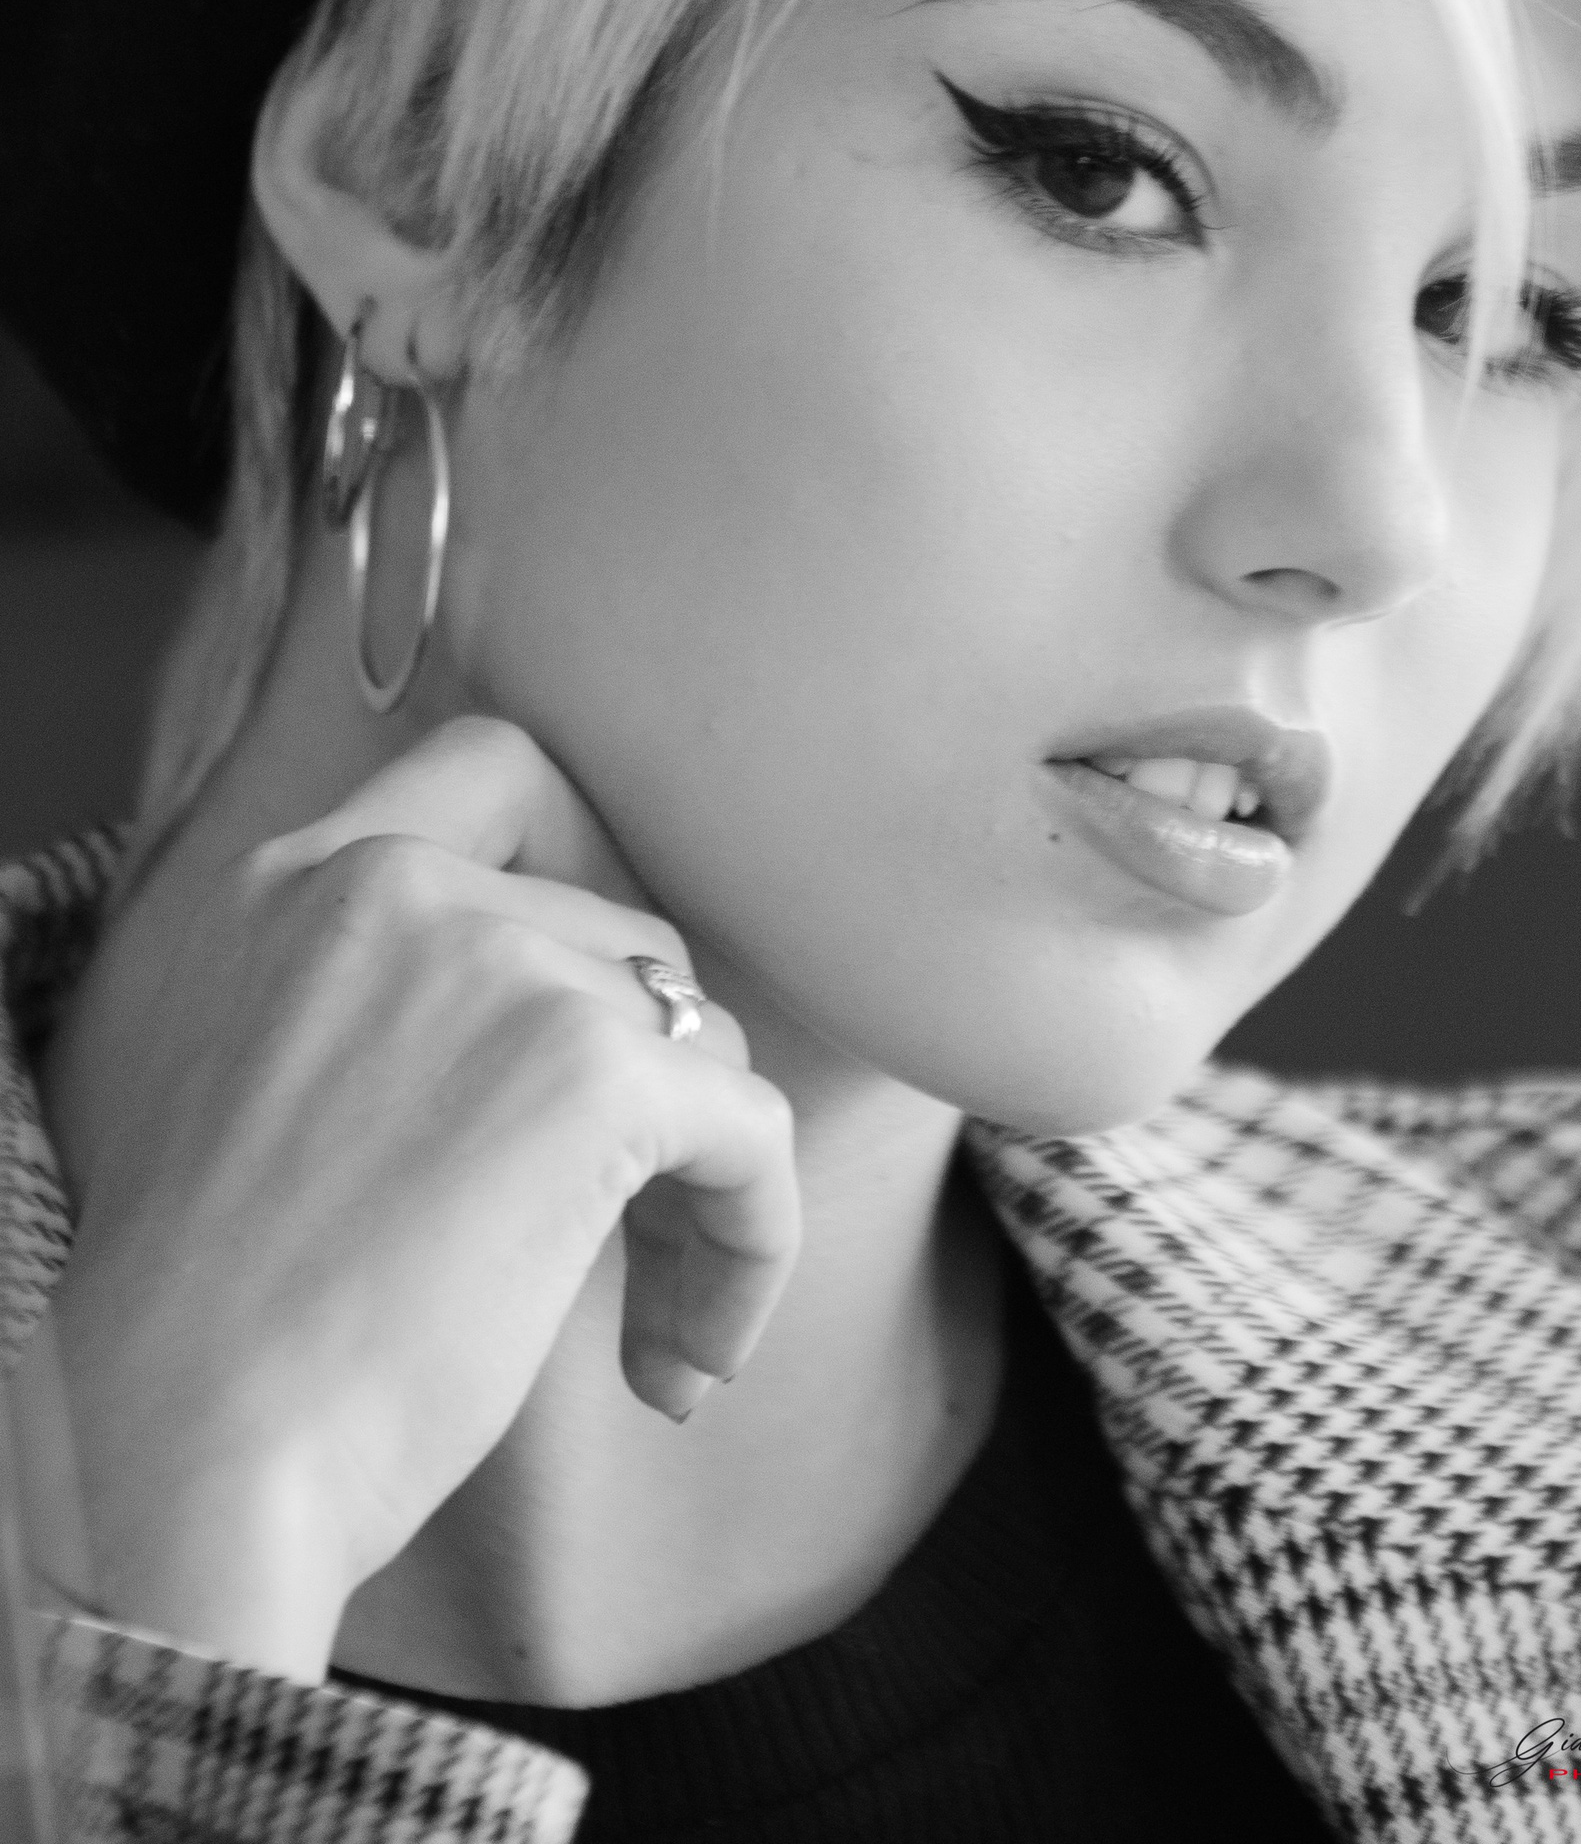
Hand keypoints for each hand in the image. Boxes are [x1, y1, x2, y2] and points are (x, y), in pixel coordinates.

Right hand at [35, 717, 798, 1679]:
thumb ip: (369, 999)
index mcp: (291, 880)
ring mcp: (501, 963)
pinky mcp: (597, 1067)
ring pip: (698, 1036)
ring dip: (698, 1180)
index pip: (497, 770)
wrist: (183, 1454)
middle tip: (635, 1228)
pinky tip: (688, 1360)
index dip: (585, 870)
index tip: (600, 1013)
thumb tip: (547, 1024)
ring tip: (655, 1325)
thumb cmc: (211, 1325)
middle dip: (652, 1081)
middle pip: (624, 937)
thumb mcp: (246, 1083)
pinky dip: (753, 1243)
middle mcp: (394, 885)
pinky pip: (752, 1136)